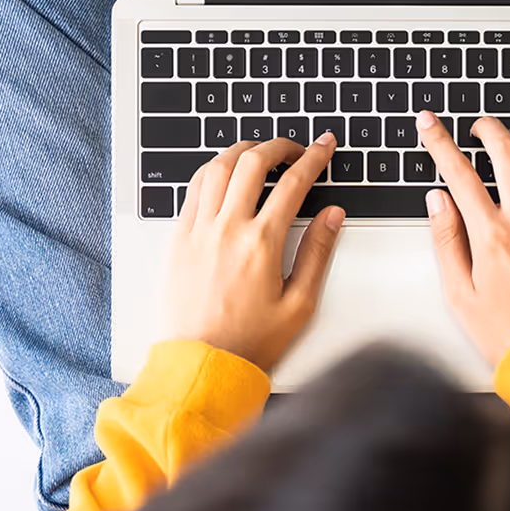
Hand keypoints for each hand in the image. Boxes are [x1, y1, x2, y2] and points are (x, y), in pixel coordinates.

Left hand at [159, 133, 344, 371]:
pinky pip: (193, 189)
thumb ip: (317, 253)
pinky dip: (212, 171)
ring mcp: (197, 231)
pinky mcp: (177, 239)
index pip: (293, 183)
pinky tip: (224, 175)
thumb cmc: (249, 342)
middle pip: (253, 162)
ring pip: (217, 167)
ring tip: (258, 153)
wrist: (201, 365)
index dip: (314, 157)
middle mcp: (226, 229)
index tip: (324, 146)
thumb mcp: (299, 303)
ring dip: (241, 151)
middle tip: (293, 148)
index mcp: (261, 244)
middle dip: (278, 145)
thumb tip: (332, 215)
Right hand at [415, 111, 509, 365]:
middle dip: (487, 129)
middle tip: (477, 127)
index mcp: (490, 235)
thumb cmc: (507, 332)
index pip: (459, 172)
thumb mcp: (459, 292)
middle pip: (505, 152)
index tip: (430, 123)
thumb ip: (447, 240)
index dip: (440, 141)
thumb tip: (438, 200)